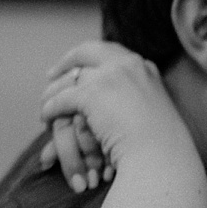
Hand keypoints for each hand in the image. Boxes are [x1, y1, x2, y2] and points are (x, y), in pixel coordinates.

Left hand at [39, 41, 151, 191]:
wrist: (159, 156)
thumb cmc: (161, 148)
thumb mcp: (155, 114)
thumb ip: (139, 101)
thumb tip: (121, 107)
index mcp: (145, 68)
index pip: (113, 53)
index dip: (93, 59)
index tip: (82, 67)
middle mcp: (128, 64)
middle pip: (88, 51)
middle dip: (68, 60)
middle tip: (53, 74)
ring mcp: (110, 76)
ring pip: (71, 77)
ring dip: (54, 90)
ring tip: (46, 102)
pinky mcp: (91, 93)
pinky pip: (61, 98)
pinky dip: (50, 108)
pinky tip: (45, 118)